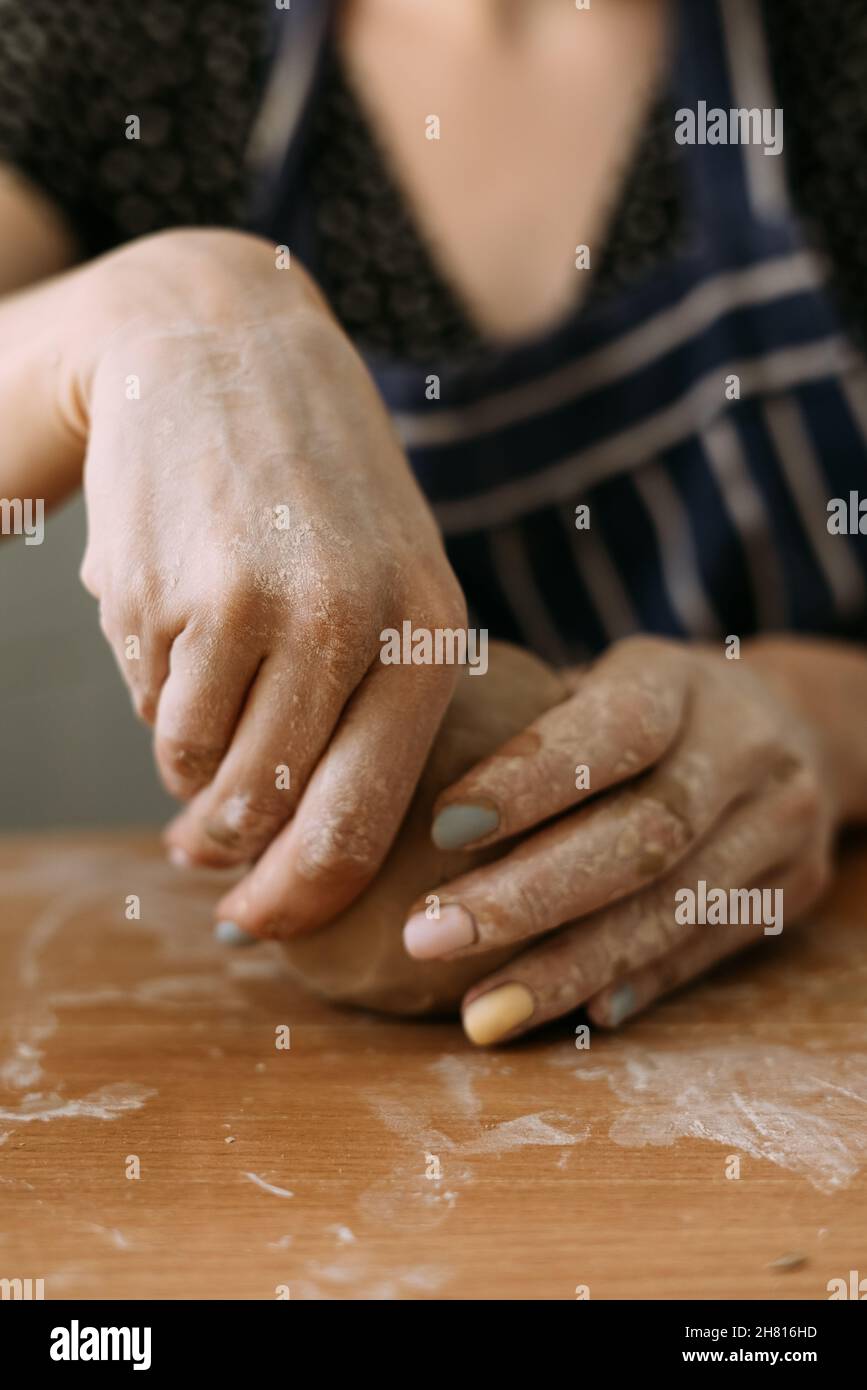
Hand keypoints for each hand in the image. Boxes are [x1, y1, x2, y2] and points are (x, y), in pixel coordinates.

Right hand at [74, 229, 465, 931]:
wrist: (217, 345)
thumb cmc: (312, 489)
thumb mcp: (384, 578)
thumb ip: (362, 710)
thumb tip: (282, 855)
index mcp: (430, 630)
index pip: (368, 814)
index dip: (307, 893)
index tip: (266, 925)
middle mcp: (353, 623)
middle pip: (274, 811)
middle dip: (230, 853)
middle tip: (200, 856)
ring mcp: (256, 606)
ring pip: (201, 767)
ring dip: (189, 762)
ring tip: (200, 687)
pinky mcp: (168, 589)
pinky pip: (153, 707)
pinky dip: (157, 694)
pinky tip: (177, 616)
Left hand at [401, 635, 863, 1044]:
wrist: (794, 727)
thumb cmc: (649, 707)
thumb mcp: (599, 681)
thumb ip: (522, 718)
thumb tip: (383, 766)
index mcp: (682, 681)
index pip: (615, 730)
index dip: (530, 780)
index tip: (440, 828)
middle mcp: (745, 750)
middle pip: (644, 836)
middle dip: (529, 896)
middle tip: (428, 936)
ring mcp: (779, 826)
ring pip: (673, 909)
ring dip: (569, 967)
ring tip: (480, 1009)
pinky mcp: (793, 891)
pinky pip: (704, 950)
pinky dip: (628, 982)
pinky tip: (561, 1012)